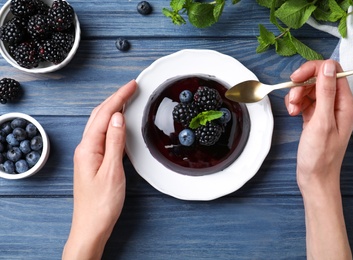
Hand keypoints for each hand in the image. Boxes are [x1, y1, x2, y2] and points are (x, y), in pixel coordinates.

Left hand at [63, 80, 136, 259]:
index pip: (105, 114)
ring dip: (113, 108)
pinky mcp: (94, 161)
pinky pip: (102, 135)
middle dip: (115, 98)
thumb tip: (118, 117)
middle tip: (131, 88)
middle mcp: (85, 148)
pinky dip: (112, 123)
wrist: (91, 226)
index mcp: (88, 148)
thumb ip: (114, 142)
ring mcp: (88, 154)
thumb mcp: (112, 171)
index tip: (132, 86)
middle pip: (99, 115)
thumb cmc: (101, 204)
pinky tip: (119, 124)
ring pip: (100, 124)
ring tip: (126, 99)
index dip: (119, 97)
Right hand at [286, 60, 352, 194]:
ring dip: (296, 95)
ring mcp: (325, 110)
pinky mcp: (315, 116)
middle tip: (292, 99)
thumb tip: (328, 66)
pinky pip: (304, 100)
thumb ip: (325, 92)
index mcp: (345, 103)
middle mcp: (337, 104)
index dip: (313, 70)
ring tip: (292, 111)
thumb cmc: (320, 155)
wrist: (314, 177)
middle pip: (318, 79)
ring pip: (309, 89)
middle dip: (301, 85)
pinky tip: (292, 113)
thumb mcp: (322, 122)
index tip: (296, 78)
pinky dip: (295, 104)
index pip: (332, 71)